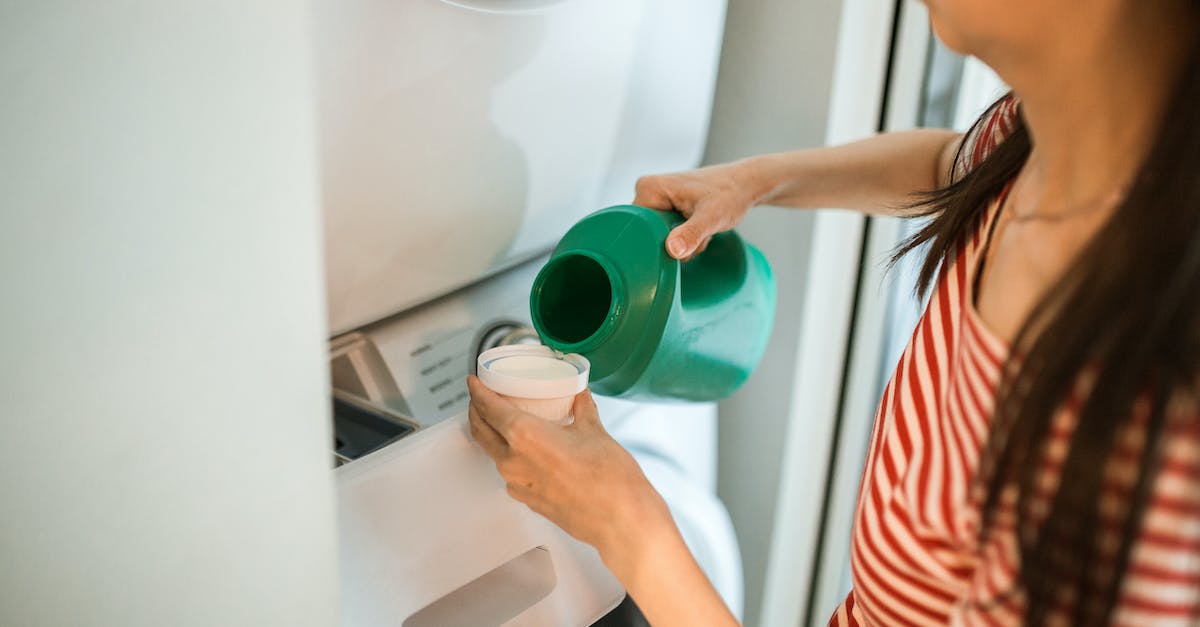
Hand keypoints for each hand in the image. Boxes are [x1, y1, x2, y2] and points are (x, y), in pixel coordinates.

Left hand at [465, 376, 672, 560]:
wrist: (620, 519)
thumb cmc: (609, 478)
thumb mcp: (594, 431)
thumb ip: (582, 410)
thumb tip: (579, 396)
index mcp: (525, 436)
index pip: (488, 408)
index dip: (478, 392)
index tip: (474, 382)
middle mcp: (513, 461)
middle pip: (481, 431)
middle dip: (476, 412)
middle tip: (482, 399)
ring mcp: (517, 484)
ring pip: (493, 453)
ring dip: (493, 436)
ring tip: (504, 423)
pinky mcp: (527, 501)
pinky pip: (510, 473)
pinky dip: (511, 458)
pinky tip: (528, 453)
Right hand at [634, 158, 767, 259]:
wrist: (746, 184)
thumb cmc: (731, 194)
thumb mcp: (712, 217)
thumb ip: (691, 234)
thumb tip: (671, 250)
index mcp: (648, 188)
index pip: (637, 228)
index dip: (659, 241)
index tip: (683, 238)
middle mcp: (647, 191)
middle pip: (648, 234)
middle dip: (674, 243)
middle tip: (698, 232)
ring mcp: (656, 199)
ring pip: (660, 237)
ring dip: (683, 242)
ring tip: (701, 228)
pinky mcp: (666, 206)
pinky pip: (668, 233)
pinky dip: (686, 238)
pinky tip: (700, 227)